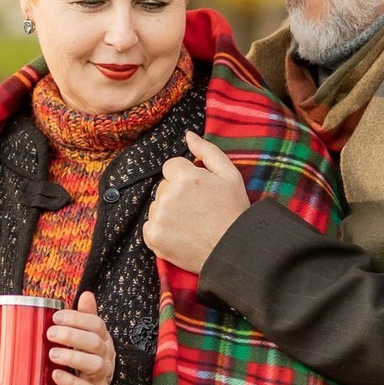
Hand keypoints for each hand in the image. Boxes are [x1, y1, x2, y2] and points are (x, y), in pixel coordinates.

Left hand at [47, 291, 115, 384]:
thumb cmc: (90, 360)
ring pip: (94, 365)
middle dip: (72, 335)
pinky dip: (71, 382)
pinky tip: (56, 375)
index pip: (96, 324)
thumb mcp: (90, 338)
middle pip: (95, 343)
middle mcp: (106, 356)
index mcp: (103, 340)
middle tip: (50, 333)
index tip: (56, 317)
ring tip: (52, 354)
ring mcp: (102, 376)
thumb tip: (87, 294)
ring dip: (73, 357)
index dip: (77, 319)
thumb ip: (86, 317)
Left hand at [143, 131, 250, 272]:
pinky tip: (181, 234)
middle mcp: (168, 195)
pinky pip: (150, 225)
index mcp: (185, 176)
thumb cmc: (234, 211)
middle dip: (176, 193)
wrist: (233, 250)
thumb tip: (188, 134)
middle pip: (163, 185)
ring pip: (156, 205)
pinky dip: (161, 229)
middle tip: (198, 209)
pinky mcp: (153, 237)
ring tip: (192, 223)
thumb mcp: (229, 175)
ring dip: (168, 211)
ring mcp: (158, 217)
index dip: (187, 177)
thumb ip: (207, 150)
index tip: (200, 191)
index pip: (172, 166)